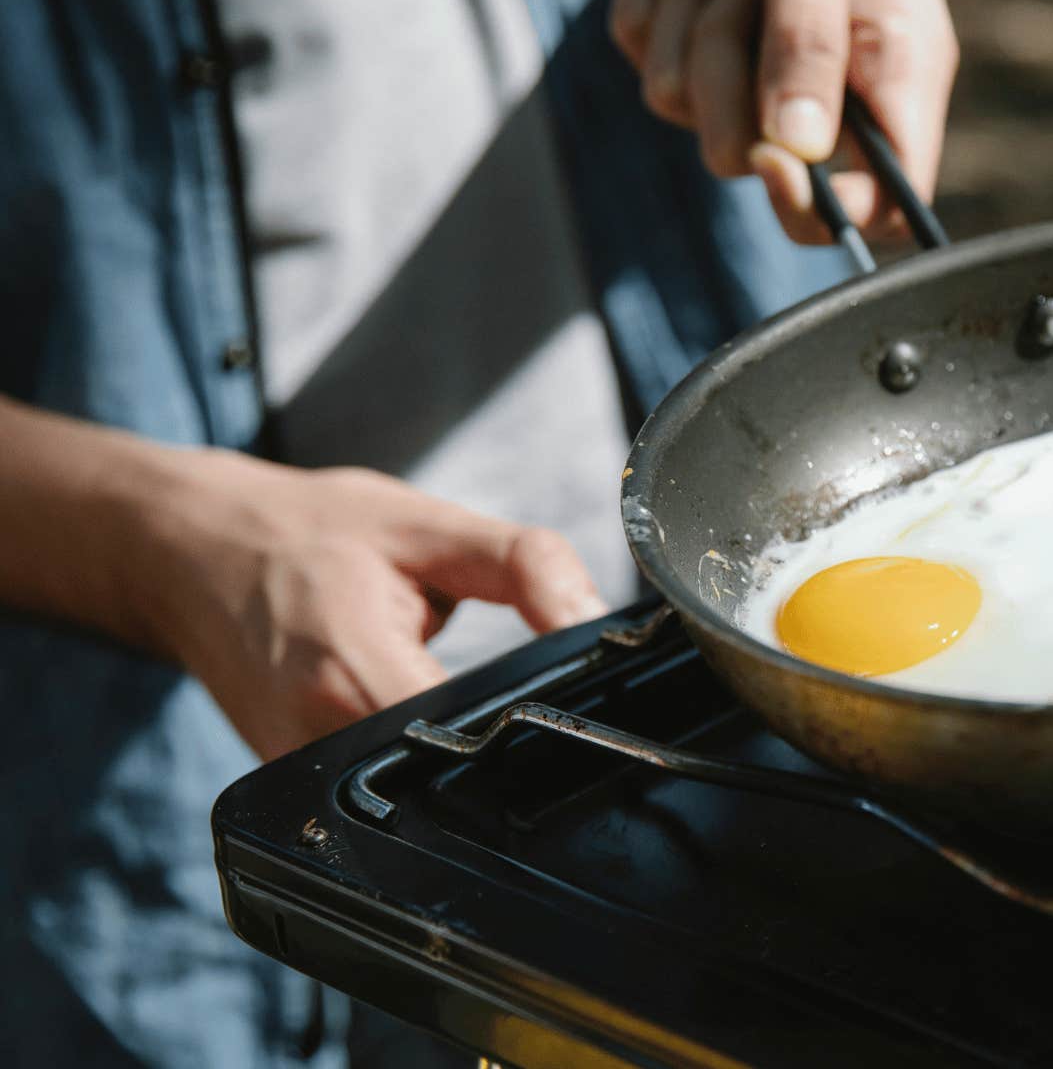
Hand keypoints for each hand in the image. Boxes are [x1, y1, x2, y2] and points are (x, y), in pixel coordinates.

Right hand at [132, 451, 607, 759]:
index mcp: (354, 671)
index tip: (568, 701)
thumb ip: (526, 567)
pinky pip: (376, 792)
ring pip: (415, 794)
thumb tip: (597, 620)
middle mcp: (316, 739)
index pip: (476, 735)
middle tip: (526, 690)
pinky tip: (428, 720)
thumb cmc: (305, 532)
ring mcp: (294, 774)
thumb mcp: (428, 525)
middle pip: (451, 775)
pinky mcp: (287, 786)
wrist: (187, 550)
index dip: (534, 723)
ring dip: (458, 752)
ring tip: (473, 698)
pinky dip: (413, 757)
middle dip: (504, 739)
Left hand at [609, 0, 958, 242]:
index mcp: (894, 92)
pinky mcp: (676, 53)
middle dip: (732, 85)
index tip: (780, 168)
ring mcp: (739, 85)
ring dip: (694, 24)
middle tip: (748, 2)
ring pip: (680, 104)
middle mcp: (820, 103)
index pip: (880, 211)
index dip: (828, 212)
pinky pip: (642, 50)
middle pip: (750, 162)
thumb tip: (796, 151)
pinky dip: (661, 0)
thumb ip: (815, 50)